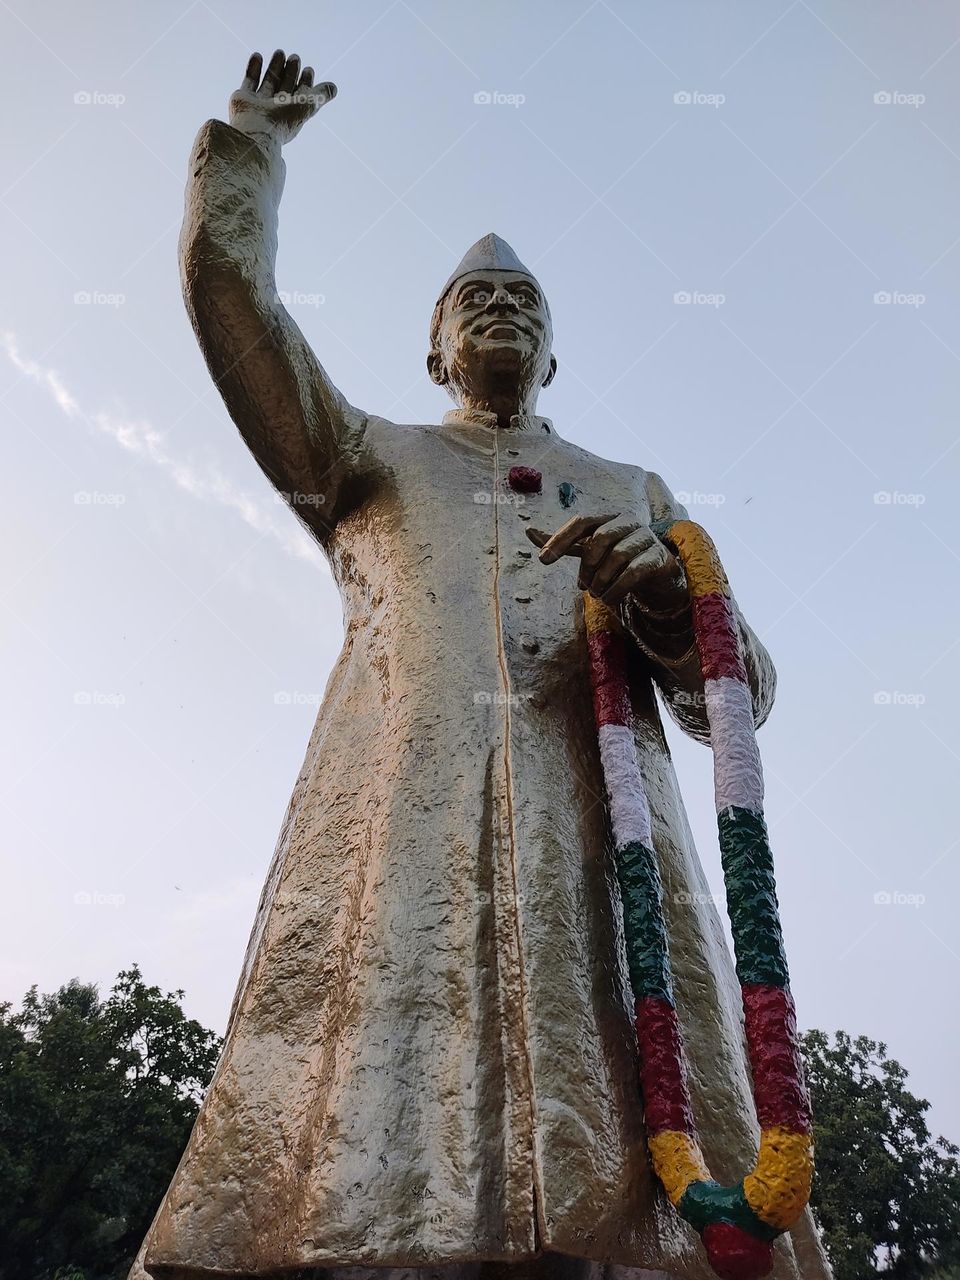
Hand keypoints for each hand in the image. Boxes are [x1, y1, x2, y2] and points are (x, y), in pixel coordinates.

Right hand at [229, 50, 335, 146]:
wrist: (257, 129)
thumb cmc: (284, 119)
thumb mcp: (309, 105)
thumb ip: (322, 95)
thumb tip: (334, 88)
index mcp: (292, 114)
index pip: (301, 96)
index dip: (306, 82)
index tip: (309, 69)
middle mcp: (276, 109)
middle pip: (285, 87)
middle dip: (291, 71)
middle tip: (295, 57)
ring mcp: (259, 104)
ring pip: (269, 82)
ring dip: (274, 67)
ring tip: (280, 51)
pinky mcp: (243, 99)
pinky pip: (249, 80)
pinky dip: (253, 67)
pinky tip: (258, 55)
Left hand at [526, 513, 688, 611]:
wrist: (657, 575)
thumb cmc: (618, 559)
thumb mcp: (589, 550)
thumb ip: (563, 542)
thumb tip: (529, 531)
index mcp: (609, 516)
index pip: (582, 521)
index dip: (560, 539)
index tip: (543, 560)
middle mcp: (629, 521)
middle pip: (600, 538)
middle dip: (586, 567)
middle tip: (583, 586)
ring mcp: (646, 538)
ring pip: (617, 556)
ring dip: (601, 581)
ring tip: (597, 594)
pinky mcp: (658, 558)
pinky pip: (633, 572)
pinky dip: (617, 589)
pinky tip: (610, 599)